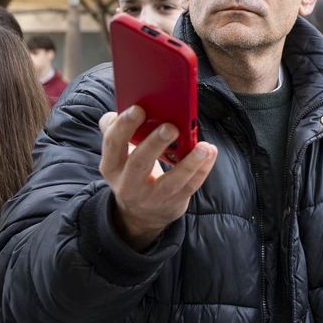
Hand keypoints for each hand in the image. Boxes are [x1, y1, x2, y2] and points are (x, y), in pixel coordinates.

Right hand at [100, 107, 217, 251]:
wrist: (140, 214)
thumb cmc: (132, 170)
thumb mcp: (119, 155)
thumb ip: (117, 131)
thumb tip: (120, 109)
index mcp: (112, 165)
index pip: (113, 144)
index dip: (124, 126)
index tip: (139, 108)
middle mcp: (128, 183)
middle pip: (139, 163)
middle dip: (155, 143)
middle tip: (171, 127)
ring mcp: (152, 196)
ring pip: (170, 182)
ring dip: (189, 163)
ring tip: (203, 146)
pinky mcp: (173, 202)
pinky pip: (190, 186)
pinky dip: (202, 169)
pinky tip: (210, 152)